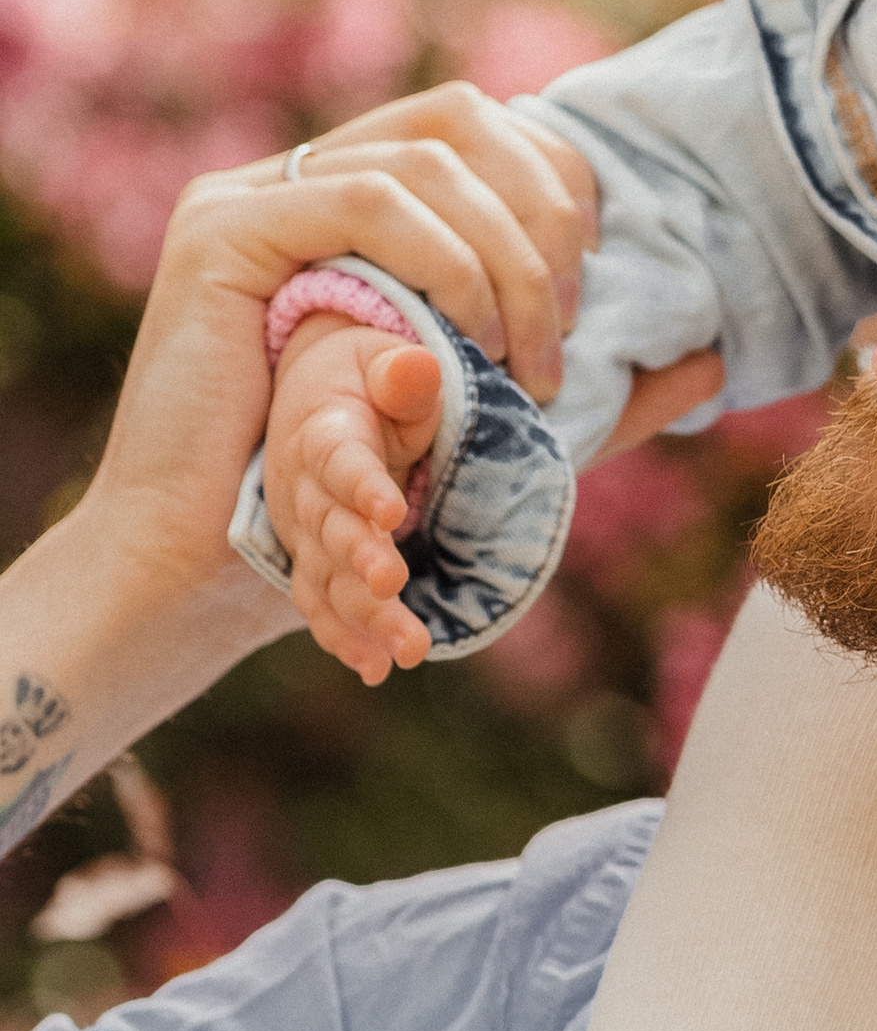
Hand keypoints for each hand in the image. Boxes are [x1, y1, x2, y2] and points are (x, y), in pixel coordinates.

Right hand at [69, 141, 574, 615]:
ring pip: (426, 159)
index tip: (595, 281)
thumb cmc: (342, 508)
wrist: (206, 570)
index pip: (483, 129)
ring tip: (529, 355)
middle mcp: (301, 176)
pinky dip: (443, 261)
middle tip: (567, 326)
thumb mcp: (497, 426)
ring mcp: (253, 193)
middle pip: (463, 119)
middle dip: (547, 213)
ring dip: (507, 253)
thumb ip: (600, 390)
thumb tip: (714, 357)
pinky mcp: (220, 229)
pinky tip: (470, 340)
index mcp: (358, 200)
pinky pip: (359, 200)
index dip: (560, 181)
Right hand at [264, 319, 445, 683]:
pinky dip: (345, 636)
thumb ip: (403, 373)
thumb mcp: (384, 361)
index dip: (362, 484)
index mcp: (324, 432)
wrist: (312, 397)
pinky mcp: (312, 561)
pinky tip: (375, 668)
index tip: (391, 510)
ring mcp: (305, 531)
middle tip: (393, 587)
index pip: (339, 459)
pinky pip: (322, 603)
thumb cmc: (368, 379)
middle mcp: (306, 489)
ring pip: (329, 578)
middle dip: (361, 561)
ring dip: (363, 616)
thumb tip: (416, 368)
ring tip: (407, 650)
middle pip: (332, 529)